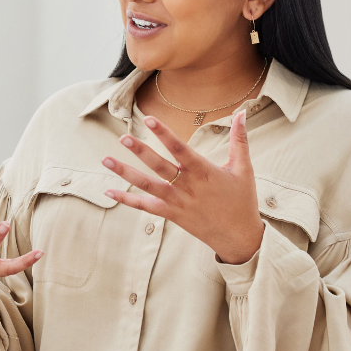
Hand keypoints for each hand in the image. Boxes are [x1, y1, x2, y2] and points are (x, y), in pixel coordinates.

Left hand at [101, 111, 263, 264]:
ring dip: (125, 173)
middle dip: (140, 151)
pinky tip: (109, 191)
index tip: (150, 119)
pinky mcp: (171, 215)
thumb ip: (239, 140)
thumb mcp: (243, 169)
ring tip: (106, 160)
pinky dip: (127, 199)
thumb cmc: (242, 201)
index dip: (165, 134)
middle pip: (159, 166)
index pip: (180, 149)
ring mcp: (177, 202)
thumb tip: (241, 113)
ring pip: (147, 185)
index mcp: (204, 172)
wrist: (238, 236)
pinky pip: (145, 207)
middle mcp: (187, 186)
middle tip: (123, 137)